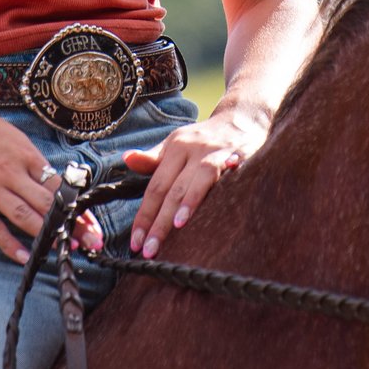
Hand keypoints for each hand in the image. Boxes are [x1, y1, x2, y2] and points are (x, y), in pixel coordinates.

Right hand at [0, 85, 100, 261]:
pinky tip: (25, 257)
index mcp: (25, 154)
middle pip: (47, 204)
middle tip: (88, 242)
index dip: (77, 207)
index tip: (91, 223)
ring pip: (24, 217)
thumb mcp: (12, 135)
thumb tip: (51, 181)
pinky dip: (10, 245)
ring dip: (47, 237)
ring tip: (64, 250)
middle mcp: (10, 172)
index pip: (59, 186)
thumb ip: (30, 159)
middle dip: (70, 225)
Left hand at [122, 107, 265, 258]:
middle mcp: (191, 148)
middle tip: (149, 250)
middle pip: (170, 189)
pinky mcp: (237, 155)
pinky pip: (222, 175)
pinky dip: (215, 189)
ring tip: (175, 228)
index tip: (135, 242)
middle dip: (158, 222)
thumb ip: (153, 158)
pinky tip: (213, 207)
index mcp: (174, 147)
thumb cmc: (203, 138)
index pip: (154, 187)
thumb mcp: (176, 143)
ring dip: (185, 204)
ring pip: (195, 181)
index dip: (144, 216)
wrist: (242, 118)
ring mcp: (214, 152)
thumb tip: (127, 160)